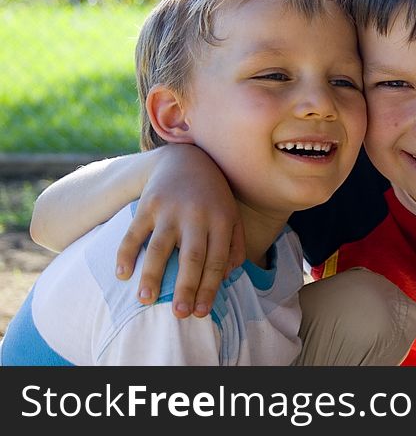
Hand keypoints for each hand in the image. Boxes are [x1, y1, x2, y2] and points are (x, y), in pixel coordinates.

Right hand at [114, 144, 245, 317]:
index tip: (200, 312)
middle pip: (192, 257)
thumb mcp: (231, 217)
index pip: (216, 261)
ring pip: (161, 247)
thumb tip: (226, 277)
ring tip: (145, 300)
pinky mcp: (149, 204)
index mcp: (221, 221)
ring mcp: (171, 210)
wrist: (186, 160)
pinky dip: (127, 253)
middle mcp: (197, 216)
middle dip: (186, 287)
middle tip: (180, 314)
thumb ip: (234, 246)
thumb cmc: (213, 198)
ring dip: (153, 275)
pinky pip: (135, 232)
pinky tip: (122, 274)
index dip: (209, 288)